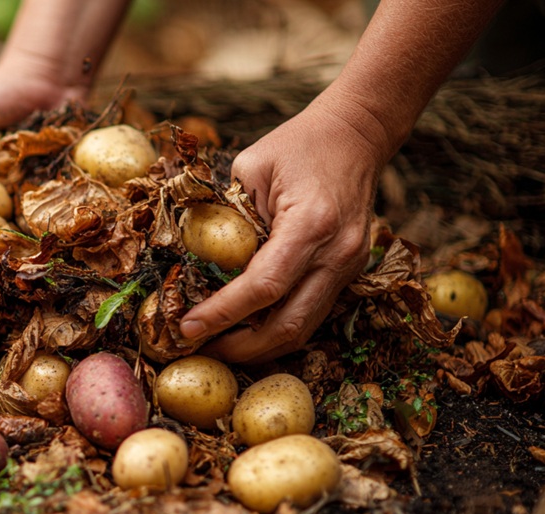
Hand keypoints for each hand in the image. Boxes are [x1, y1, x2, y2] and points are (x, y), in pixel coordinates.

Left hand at [179, 98, 388, 362]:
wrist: (357, 134)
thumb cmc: (298, 144)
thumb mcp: (251, 168)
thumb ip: (228, 215)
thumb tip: (198, 261)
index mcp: (311, 224)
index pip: (263, 286)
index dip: (222, 313)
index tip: (187, 327)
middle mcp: (336, 253)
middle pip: (288, 325)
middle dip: (241, 348)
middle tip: (199, 348)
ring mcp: (348, 266)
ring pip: (304, 328)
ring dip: (260, 346)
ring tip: (219, 346)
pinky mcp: (348, 271)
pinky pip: (312, 312)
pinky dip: (278, 327)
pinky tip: (247, 328)